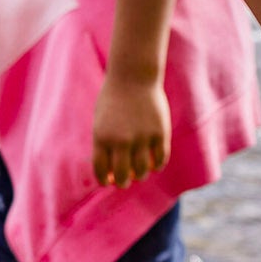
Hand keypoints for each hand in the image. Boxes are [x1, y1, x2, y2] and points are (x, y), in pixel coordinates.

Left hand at [92, 71, 171, 187]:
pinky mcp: (160, 133)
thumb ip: (103, 144)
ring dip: (140, 175)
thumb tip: (111, 170)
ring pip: (143, 170)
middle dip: (123, 182)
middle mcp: (121, 141)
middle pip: (123, 175)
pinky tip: (153, 163)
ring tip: (138, 173)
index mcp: (101, 137)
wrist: (132, 79)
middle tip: (125, 182)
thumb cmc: (113, 101)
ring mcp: (142, 138)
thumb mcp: (100, 122)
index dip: (105, 180)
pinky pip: (160, 159)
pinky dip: (156, 165)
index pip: (101, 170)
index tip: (108, 182)